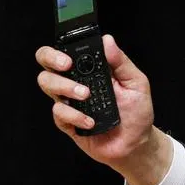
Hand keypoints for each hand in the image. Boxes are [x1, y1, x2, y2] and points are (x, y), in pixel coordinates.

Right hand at [35, 34, 171, 184]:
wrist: (137, 144)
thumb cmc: (137, 112)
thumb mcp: (136, 84)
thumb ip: (121, 62)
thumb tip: (107, 40)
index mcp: (90, 71)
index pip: (65, 52)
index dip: (60, 49)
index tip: (69, 55)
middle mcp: (75, 83)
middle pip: (47, 65)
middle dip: (51, 60)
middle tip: (67, 66)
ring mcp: (70, 103)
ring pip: (48, 85)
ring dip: (64, 87)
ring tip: (85, 95)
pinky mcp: (68, 123)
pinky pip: (58, 114)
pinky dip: (73, 115)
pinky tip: (90, 121)